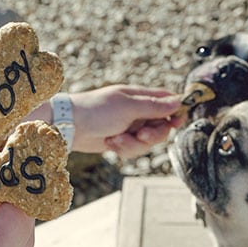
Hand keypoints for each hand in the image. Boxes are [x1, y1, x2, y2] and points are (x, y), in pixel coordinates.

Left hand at [70, 85, 184, 157]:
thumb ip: (154, 106)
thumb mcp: (129, 107)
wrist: (69, 126)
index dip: (176, 112)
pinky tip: (110, 143)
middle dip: (152, 135)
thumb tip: (178, 102)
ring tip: (116, 139)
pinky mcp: (121, 140)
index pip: (167, 101)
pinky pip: (134, 150)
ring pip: (147, 142)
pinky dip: (123, 149)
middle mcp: (137, 111)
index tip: (178, 122)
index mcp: (140, 96)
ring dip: (133, 145)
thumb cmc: (96, 110)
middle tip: (140, 136)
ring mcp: (129, 126)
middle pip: (161, 127)